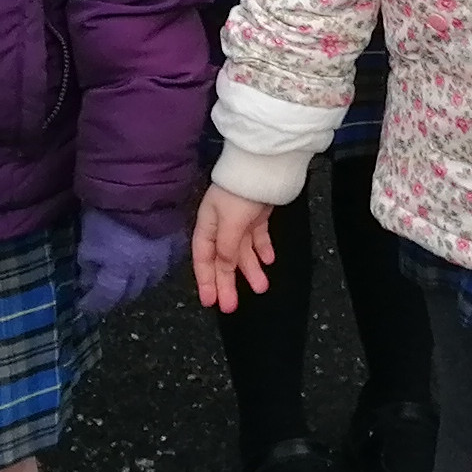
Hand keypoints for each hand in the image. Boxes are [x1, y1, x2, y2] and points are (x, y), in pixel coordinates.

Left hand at [77, 211, 183, 318]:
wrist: (139, 183)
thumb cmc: (107, 210)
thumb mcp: (89, 238)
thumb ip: (89, 262)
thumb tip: (88, 280)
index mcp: (119, 271)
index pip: (105, 298)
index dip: (94, 304)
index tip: (85, 305)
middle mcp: (144, 271)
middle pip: (131, 293)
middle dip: (117, 296)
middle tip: (108, 294)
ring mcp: (163, 258)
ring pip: (153, 281)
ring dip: (140, 283)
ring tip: (130, 281)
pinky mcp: (176, 242)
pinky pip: (171, 262)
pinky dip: (161, 266)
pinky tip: (155, 264)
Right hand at [192, 183, 278, 311]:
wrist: (264, 165)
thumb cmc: (240, 193)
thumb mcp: (230, 223)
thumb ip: (226, 247)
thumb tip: (224, 266)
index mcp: (207, 225)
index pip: (203, 258)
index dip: (206, 280)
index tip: (210, 302)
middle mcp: (221, 224)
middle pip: (222, 259)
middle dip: (227, 282)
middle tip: (232, 306)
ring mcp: (240, 219)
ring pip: (243, 250)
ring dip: (250, 269)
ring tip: (261, 287)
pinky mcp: (257, 214)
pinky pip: (258, 237)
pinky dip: (262, 249)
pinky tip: (268, 260)